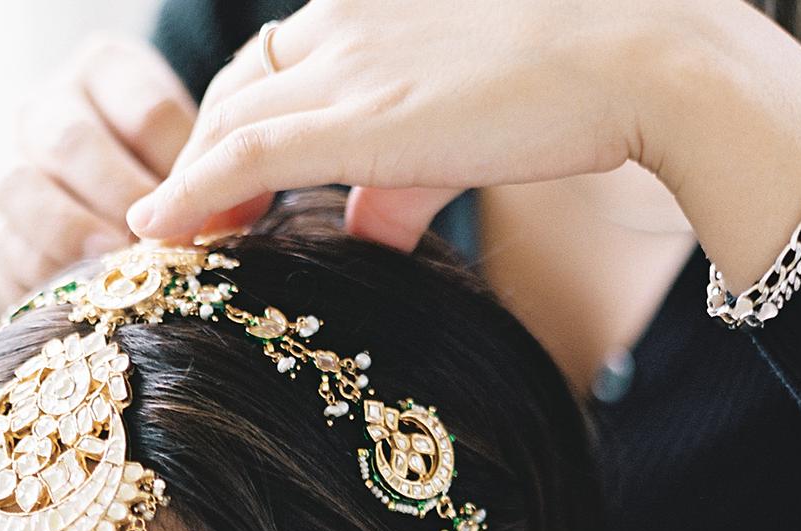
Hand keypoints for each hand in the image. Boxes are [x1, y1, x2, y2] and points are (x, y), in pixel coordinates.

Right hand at [0, 36, 199, 313]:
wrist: (100, 223)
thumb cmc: (162, 183)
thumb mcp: (190, 162)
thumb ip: (206, 175)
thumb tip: (230, 208)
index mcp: (105, 72)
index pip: (147, 112)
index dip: (180, 169)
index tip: (206, 213)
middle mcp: (46, 108)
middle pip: (72, 142)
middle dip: (121, 199)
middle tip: (158, 244)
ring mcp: (11, 164)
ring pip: (20, 186)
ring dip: (73, 232)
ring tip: (117, 266)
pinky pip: (10, 248)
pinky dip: (49, 273)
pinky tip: (88, 292)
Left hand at [125, 0, 709, 249]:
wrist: (641, 59)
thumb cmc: (580, 87)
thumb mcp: (473, 127)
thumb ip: (408, 179)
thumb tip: (371, 230)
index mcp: (377, 6)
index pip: (277, 65)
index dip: (242, 127)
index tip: (226, 191)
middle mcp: (348, 20)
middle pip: (239, 91)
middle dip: (203, 159)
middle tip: (187, 225)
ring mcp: (349, 64)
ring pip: (228, 122)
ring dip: (189, 185)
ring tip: (168, 239)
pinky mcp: (357, 117)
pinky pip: (241, 157)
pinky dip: (189, 195)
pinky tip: (159, 230)